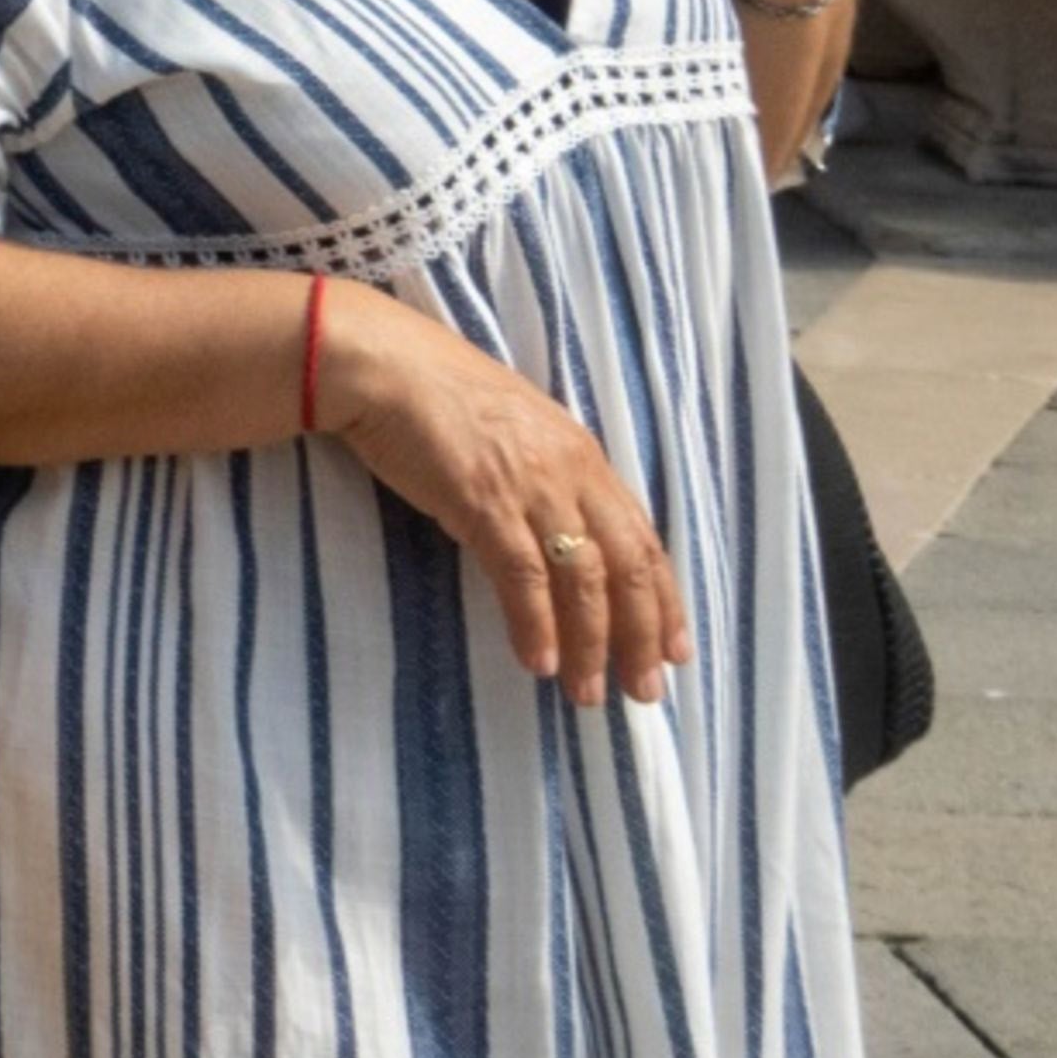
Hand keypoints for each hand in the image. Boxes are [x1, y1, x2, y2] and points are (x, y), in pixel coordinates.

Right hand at [318, 284, 682, 707]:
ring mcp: (529, 486)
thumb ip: (546, 476)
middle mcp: (569, 472)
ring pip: (584, 578)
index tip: (675, 651)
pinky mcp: (482, 501)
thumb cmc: (438, 394)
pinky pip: (523, 576)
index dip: (664, 601)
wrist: (381, 365)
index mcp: (583, 455)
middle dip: (641, 635)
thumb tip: (559, 530)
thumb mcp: (516, 431)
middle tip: (643, 692)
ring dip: (590, 643)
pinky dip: (535, 624)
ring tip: (587, 692)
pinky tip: (537, 661)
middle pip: (627, 566)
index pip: (643, 539)